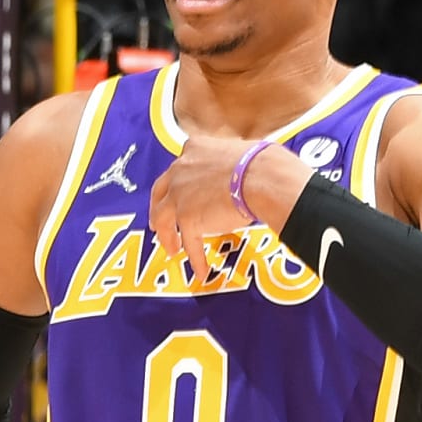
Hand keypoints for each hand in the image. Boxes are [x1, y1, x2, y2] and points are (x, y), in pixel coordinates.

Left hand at [148, 136, 310, 275]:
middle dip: (158, 210)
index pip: (178, 168)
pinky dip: (196, 259)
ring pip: (163, 221)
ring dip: (167, 237)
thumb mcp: (239, 150)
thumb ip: (228, 161)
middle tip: (158, 223)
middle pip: (160, 194)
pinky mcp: (187, 219)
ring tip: (173, 250)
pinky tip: (202, 271)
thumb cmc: (262, 163)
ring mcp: (180, 196)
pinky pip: (190, 244)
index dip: (176, 183)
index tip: (176, 193)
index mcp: (194, 149)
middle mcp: (180, 171)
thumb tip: (244, 167)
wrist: (263, 179)